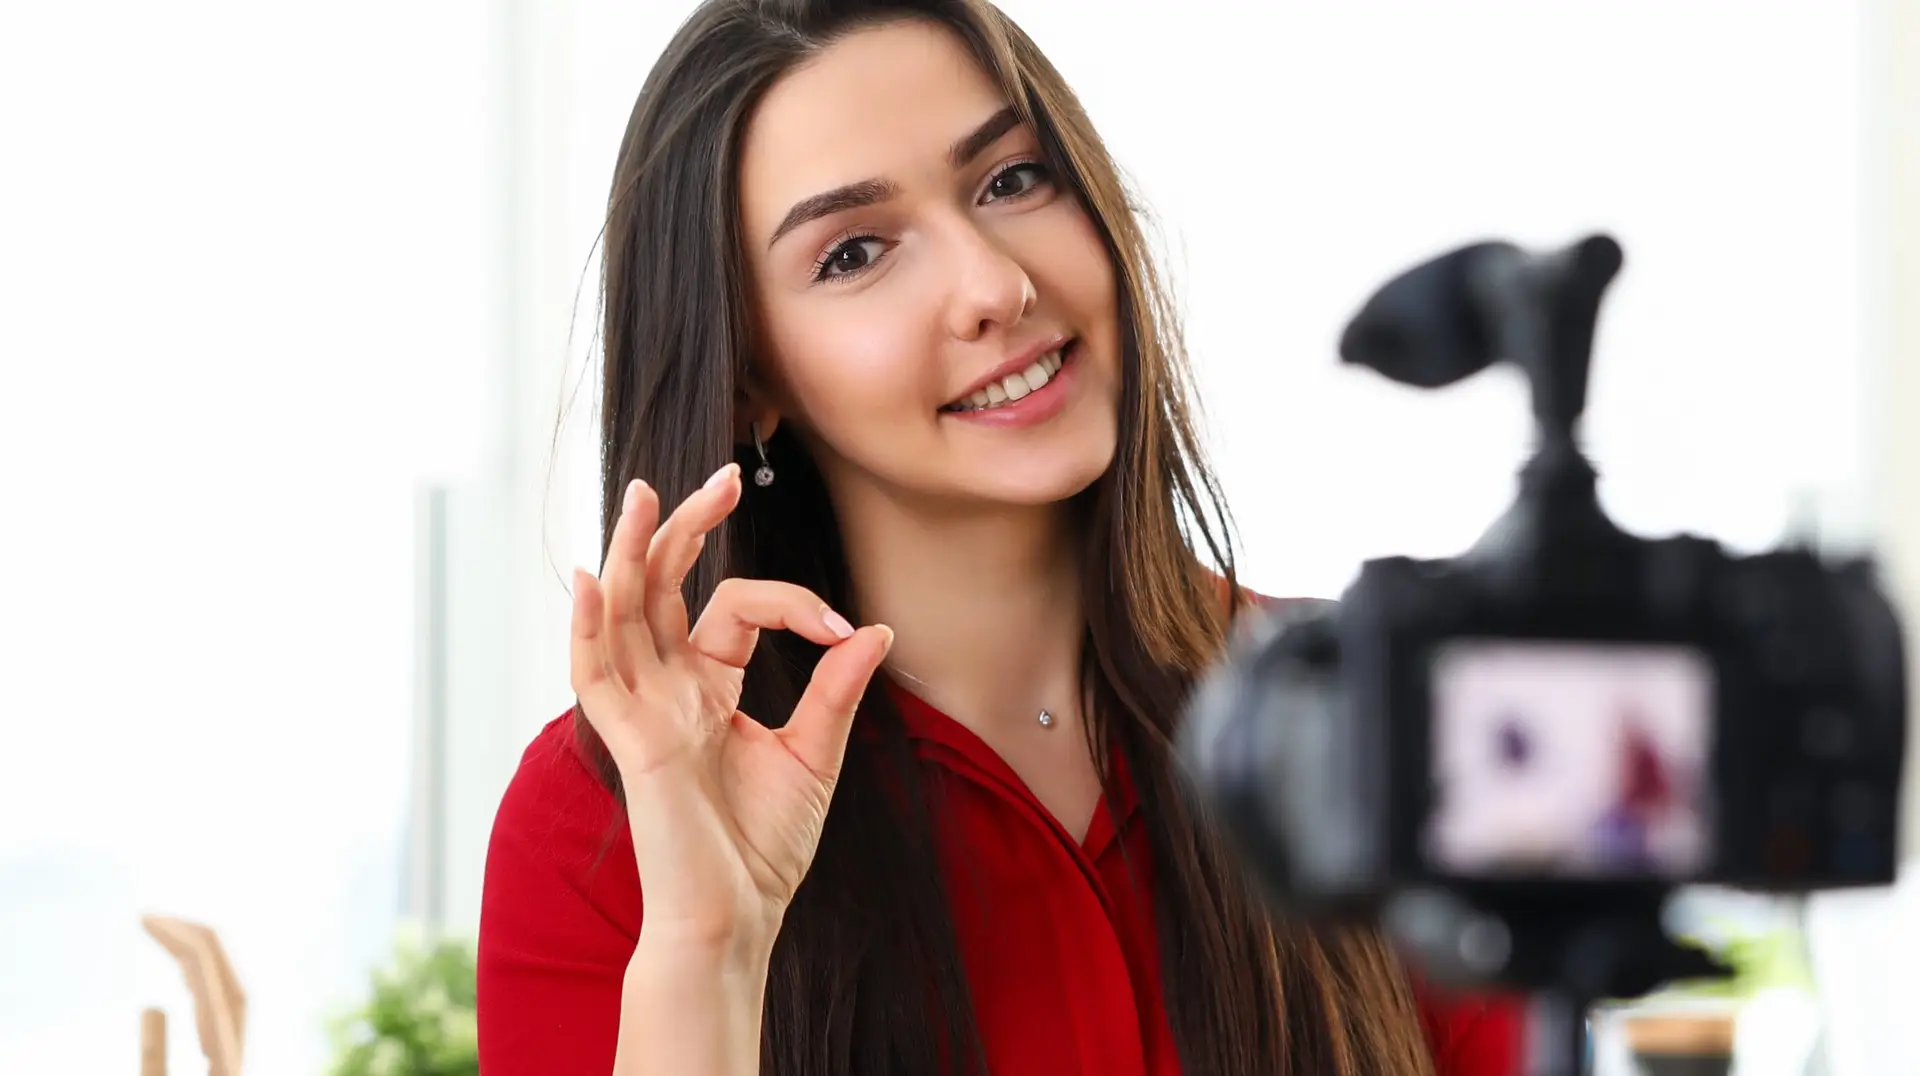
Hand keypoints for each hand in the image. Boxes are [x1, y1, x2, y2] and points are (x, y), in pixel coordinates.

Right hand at [569, 463, 893, 952]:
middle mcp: (669, 692)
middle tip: (719, 477)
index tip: (846, 631)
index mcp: (709, 690)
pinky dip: (590, 626)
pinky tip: (594, 577)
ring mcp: (645, 714)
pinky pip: (597, 676)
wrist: (737, 919)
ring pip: (624, 615)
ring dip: (629, 553)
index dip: (796, 604)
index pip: (738, 610)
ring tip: (640, 493)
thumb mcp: (814, 755)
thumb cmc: (763, 848)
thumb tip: (875, 630)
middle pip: (662, 590)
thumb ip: (835, 690)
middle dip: (685, 529)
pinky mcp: (633, 743)